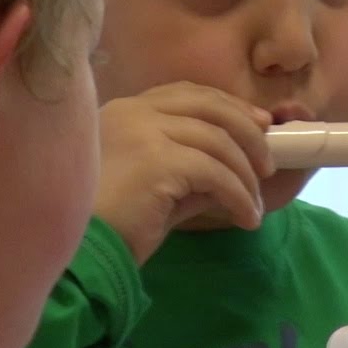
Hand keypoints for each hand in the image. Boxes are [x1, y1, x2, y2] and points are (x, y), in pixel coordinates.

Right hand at [93, 82, 272, 263]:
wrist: (81, 254)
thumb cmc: (110, 225)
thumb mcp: (157, 188)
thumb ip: (191, 171)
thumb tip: (237, 169)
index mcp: (126, 111)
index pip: (187, 93)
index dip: (228, 106)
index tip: (259, 124)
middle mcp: (133, 112)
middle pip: (208, 105)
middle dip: (247, 131)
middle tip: (267, 164)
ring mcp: (143, 131)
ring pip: (217, 140)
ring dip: (245, 175)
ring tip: (254, 205)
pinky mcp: (156, 160)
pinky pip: (215, 173)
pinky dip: (238, 195)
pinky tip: (245, 217)